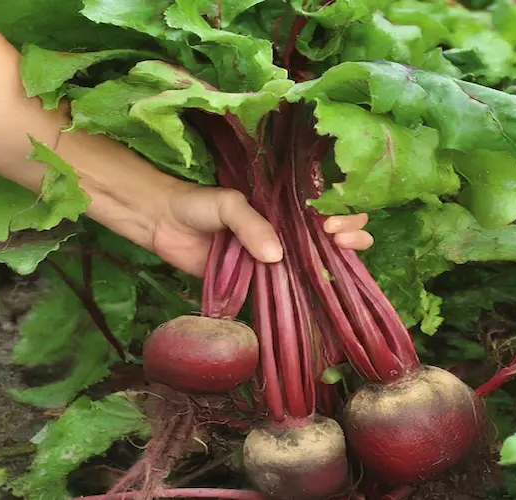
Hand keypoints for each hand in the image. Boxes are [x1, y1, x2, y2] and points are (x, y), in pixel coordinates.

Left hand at [152, 183, 373, 276]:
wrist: (164, 226)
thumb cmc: (198, 204)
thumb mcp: (229, 204)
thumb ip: (251, 225)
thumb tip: (276, 257)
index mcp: (287, 204)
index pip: (330, 206)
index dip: (344, 213)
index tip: (334, 224)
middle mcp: (290, 230)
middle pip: (335, 235)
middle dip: (351, 234)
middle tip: (339, 240)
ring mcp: (278, 257)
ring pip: (319, 262)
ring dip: (336, 264)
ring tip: (337, 261)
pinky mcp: (262, 282)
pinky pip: (290, 288)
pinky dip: (307, 293)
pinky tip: (320, 294)